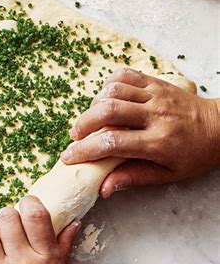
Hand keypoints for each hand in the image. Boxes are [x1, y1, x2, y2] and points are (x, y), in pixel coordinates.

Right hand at [61, 67, 219, 196]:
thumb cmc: (193, 154)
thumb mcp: (167, 175)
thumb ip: (133, 178)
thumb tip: (104, 188)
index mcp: (158, 142)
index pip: (112, 143)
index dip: (85, 150)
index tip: (69, 157)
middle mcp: (155, 115)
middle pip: (108, 111)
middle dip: (83, 124)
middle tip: (76, 137)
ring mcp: (155, 95)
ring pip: (113, 90)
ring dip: (93, 105)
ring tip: (89, 120)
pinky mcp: (155, 82)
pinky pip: (124, 75)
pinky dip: (107, 85)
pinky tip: (104, 99)